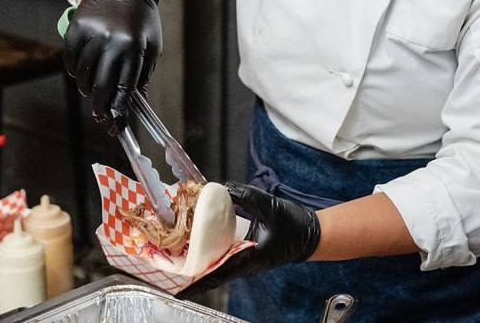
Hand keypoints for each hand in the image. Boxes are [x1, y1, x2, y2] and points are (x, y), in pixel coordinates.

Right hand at [64, 0, 161, 134]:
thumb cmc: (140, 20)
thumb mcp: (151, 45)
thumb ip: (143, 73)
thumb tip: (134, 102)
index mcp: (134, 48)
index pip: (124, 88)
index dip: (119, 110)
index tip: (116, 124)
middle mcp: (112, 42)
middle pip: (101, 86)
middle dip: (101, 107)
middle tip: (101, 116)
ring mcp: (92, 34)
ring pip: (84, 76)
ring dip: (88, 89)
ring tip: (93, 89)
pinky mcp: (76, 29)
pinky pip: (71, 61)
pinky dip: (76, 72)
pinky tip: (84, 72)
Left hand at [180, 182, 320, 296]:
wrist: (311, 234)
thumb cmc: (294, 225)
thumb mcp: (270, 206)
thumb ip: (246, 196)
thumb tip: (224, 188)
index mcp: (251, 259)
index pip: (219, 274)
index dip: (198, 283)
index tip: (179, 290)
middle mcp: (245, 265)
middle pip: (212, 274)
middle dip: (191, 273)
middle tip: (168, 268)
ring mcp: (245, 262)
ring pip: (216, 267)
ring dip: (198, 263)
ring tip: (176, 257)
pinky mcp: (246, 255)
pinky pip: (223, 258)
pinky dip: (209, 253)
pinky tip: (198, 244)